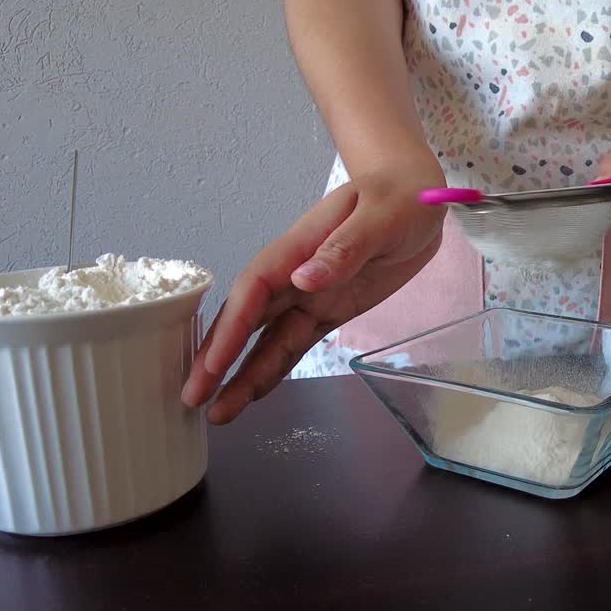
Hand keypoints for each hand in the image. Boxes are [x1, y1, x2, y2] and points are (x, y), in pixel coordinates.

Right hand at [181, 167, 444, 423]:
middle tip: (191, 399)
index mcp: (299, 246)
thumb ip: (343, 248)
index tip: (212, 363)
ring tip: (218, 414)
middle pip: (247, 319)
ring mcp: (309, 295)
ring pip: (267, 340)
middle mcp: (295, 274)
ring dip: (241, 374)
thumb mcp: (379, 217)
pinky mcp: (329, 311)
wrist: (419, 197)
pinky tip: (252, 394)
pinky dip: (273, 369)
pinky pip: (295, 344)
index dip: (231, 327)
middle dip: (218, 359)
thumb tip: (303, 280)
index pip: (254, 289)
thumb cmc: (399, 197)